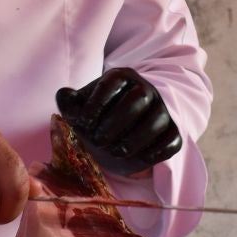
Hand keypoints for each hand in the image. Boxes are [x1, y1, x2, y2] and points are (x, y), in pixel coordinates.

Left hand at [54, 68, 181, 176]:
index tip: (83, 123)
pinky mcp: (173, 131)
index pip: (113, 82)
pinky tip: (139, 158)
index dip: (97, 103)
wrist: (122, 129)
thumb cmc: (98, 115)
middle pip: (138, 99)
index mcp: (122, 77)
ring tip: (114, 151)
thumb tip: (64, 95)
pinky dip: (157, 152)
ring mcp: (162, 110)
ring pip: (157, 120)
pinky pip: (171, 141)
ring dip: (134, 139)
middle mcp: (145, 90)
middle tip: (98, 140)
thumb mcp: (81, 106)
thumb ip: (69, 102)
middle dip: (116, 122)